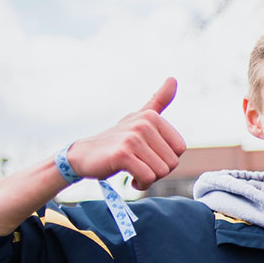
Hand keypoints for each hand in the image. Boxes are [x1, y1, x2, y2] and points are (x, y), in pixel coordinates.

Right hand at [66, 78, 186, 189]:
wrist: (84, 155)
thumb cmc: (117, 140)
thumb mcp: (138, 118)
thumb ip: (158, 101)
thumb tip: (173, 79)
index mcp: (152, 116)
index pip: (179, 149)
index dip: (166, 159)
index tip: (149, 156)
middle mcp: (144, 124)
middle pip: (171, 162)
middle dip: (157, 171)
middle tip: (139, 165)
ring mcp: (133, 138)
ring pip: (160, 172)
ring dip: (148, 178)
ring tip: (133, 170)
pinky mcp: (123, 154)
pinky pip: (147, 177)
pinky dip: (140, 184)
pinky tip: (130, 179)